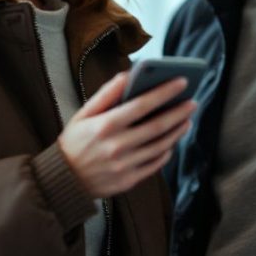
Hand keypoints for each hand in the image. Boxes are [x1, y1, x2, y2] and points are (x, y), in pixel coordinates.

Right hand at [58, 73, 195, 198]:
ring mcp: (124, 165)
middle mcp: (117, 146)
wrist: (63, 180)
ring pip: (160, 146)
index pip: (142, 104)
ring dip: (177, 132)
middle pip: (157, 126)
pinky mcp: (128, 180)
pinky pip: (154, 164)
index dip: (164, 92)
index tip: (181, 82)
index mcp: (105, 125)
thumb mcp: (83, 114)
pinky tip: (171, 141)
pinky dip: (166, 152)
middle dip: (178, 112)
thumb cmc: (74, 141)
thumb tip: (128, 75)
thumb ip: (106, 94)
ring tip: (186, 120)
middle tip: (192, 102)